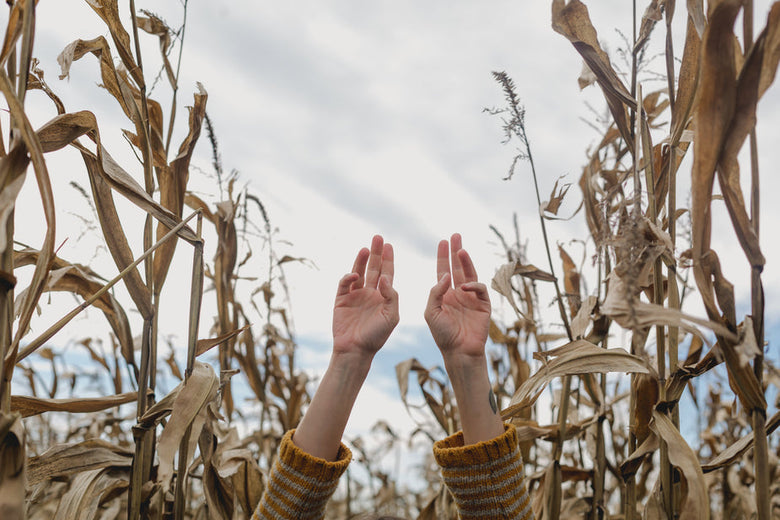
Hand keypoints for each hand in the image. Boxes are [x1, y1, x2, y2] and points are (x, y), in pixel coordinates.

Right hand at [332, 235, 398, 358]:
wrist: (356, 350)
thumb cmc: (376, 336)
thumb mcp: (391, 316)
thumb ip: (391, 296)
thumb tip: (384, 277)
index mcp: (383, 297)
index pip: (386, 273)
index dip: (388, 259)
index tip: (389, 245)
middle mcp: (369, 294)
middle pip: (373, 268)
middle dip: (376, 253)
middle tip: (378, 237)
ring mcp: (355, 296)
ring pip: (358, 273)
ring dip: (361, 260)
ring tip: (366, 248)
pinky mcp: (341, 300)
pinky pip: (344, 285)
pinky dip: (348, 278)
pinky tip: (354, 275)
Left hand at [424, 233, 490, 359]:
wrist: (459, 351)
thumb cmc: (442, 334)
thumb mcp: (431, 312)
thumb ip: (435, 292)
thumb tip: (445, 275)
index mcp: (445, 294)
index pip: (444, 270)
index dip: (443, 256)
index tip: (443, 241)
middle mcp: (458, 293)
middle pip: (458, 267)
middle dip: (456, 251)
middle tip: (456, 235)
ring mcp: (472, 298)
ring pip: (470, 274)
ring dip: (466, 262)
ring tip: (461, 250)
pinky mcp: (484, 305)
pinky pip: (480, 289)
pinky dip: (473, 284)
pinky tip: (464, 285)